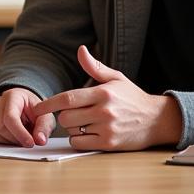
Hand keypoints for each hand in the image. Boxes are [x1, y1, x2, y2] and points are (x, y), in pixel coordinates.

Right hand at [0, 87, 54, 147]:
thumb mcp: (45, 116)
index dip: (20, 133)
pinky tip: (9, 138)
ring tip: (19, 138)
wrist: (23, 106)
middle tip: (27, 141)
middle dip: (15, 139)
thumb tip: (40, 140)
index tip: (30, 144)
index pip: (10, 117)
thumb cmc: (33, 110)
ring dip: (7, 142)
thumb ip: (44, 127)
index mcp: (12, 96)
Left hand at [31, 46, 182, 150]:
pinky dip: (79, 139)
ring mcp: (107, 129)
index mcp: (103, 93)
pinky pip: (81, 144)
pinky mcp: (109, 143)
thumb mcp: (116, 78)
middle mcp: (104, 111)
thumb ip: (95, 67)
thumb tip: (81, 50)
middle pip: (66, 117)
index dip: (49, 104)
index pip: (68, 98)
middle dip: (64, 115)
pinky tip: (89, 132)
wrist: (157, 120)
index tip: (37, 108)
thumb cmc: (132, 97)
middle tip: (73, 113)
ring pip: (72, 131)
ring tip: (85, 121)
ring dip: (73, 127)